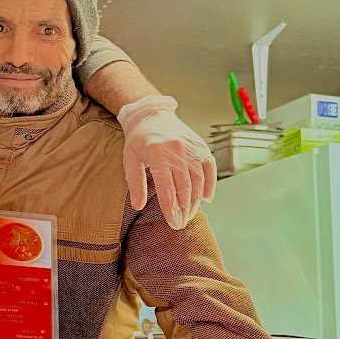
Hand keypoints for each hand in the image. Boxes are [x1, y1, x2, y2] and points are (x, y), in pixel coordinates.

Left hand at [119, 95, 216, 228]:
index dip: (172, 210)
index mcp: (157, 155)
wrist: (152, 114)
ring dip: (196, 201)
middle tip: (182, 223)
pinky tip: (206, 198)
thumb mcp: (130, 160)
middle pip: (185, 188)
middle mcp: (177, 151)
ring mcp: (191, 148)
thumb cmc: (138, 140)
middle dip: (184, 209)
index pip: (167, 190)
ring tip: (190, 214)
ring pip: (198, 180)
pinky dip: (209, 184)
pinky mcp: (201, 146)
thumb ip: (135, 183)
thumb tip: (138, 206)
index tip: (174, 224)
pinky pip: (209, 168)